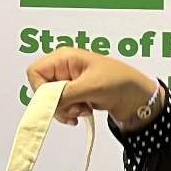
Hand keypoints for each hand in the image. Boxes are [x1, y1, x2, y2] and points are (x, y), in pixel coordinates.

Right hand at [27, 48, 160, 126]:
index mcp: (64, 57)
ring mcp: (66, 82)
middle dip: (56, 102)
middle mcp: (62, 68)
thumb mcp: (90, 86)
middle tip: (74, 107)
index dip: (41, 89)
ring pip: (49, 101)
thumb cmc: (118, 80)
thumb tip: (47, 105)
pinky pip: (59, 107)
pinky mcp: (72, 94)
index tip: (55, 101)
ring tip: (83, 109)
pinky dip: (69, 113)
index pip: (35, 72)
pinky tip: (83, 111)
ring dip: (65, 110)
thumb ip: (65, 94)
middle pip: (41, 89)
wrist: (134, 95)